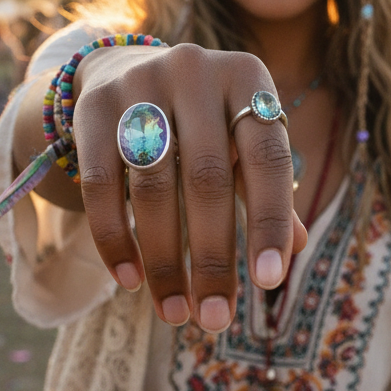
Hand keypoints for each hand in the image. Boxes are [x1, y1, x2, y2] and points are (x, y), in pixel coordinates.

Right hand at [71, 43, 306, 332]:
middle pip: (206, 178)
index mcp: (247, 77)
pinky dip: (116, 239)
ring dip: (164, 261)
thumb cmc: (206, 121)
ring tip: (176, 312)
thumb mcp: (243, 141)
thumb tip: (295, 247)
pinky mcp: (94, 105)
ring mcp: (140, 82)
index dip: (270, 221)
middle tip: (216, 319)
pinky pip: (102, 184)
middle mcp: (194, 70)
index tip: (270, 284)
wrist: (127, 70)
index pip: (266, 157)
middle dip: (212, 257)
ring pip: (152, 186)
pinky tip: (130, 281)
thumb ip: (268, 188)